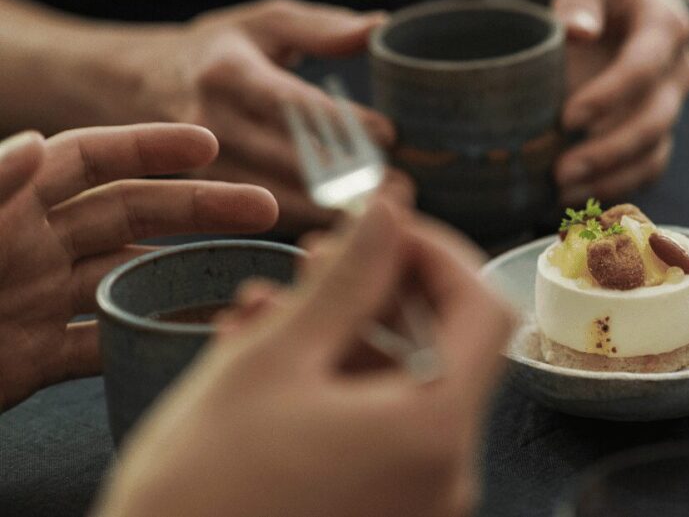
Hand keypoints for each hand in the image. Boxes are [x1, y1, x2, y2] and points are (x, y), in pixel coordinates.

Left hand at [0, 124, 278, 409]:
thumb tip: (42, 141)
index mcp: (11, 204)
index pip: (92, 159)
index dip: (151, 146)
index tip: (212, 144)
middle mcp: (33, 245)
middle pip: (132, 214)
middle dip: (199, 207)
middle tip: (263, 208)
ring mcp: (40, 300)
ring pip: (131, 275)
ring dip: (186, 271)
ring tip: (244, 271)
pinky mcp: (37, 356)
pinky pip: (108, 339)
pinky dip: (152, 335)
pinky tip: (197, 332)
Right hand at [93, 201, 514, 516]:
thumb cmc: (201, 495)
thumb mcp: (273, 361)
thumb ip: (345, 276)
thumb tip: (388, 208)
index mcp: (434, 430)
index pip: (482, 306)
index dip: (437, 252)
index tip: (384, 227)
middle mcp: (446, 472)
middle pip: (442, 344)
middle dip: (378, 290)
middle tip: (317, 260)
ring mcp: (419, 498)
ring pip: (400, 383)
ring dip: (343, 334)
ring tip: (265, 312)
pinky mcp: (387, 511)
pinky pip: (380, 427)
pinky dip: (338, 385)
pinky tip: (271, 361)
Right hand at [108, 0, 409, 232]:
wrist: (135, 86)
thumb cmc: (218, 50)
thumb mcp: (263, 22)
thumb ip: (323, 27)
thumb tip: (382, 27)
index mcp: (228, 73)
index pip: (293, 104)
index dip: (344, 124)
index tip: (392, 134)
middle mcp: (210, 124)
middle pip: (290, 161)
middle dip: (352, 176)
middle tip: (405, 186)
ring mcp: (202, 169)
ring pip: (279, 200)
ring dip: (336, 208)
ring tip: (387, 208)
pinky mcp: (204, 199)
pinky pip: (265, 218)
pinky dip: (310, 222)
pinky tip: (350, 222)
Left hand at [551, 0, 688, 203]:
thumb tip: (578, 30)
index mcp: (667, 24)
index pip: (644, 65)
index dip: (610, 96)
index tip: (567, 117)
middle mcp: (679, 68)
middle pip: (655, 118)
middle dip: (608, 150)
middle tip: (560, 172)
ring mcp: (672, 102)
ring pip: (655, 152)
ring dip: (611, 178)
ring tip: (562, 194)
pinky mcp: (658, 128)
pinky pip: (647, 167)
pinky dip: (615, 187)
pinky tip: (576, 199)